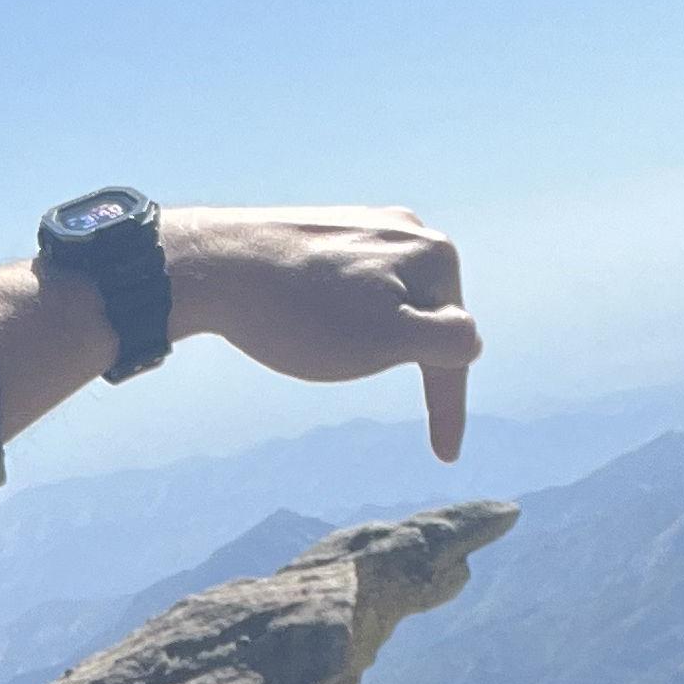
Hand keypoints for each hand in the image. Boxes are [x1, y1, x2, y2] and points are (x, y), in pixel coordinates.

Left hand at [166, 205, 484, 460]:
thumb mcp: (389, 339)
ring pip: (389, 305)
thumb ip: (447, 341)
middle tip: (349, 366)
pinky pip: (355, 288)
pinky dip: (345, 317)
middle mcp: (409, 230)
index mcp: (436, 254)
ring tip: (322, 345)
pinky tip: (309, 320)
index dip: (449, 405)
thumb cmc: (301, 314)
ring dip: (372, 338)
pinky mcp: (328, 232)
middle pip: (426, 319)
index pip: (458, 344)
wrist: (212, 267)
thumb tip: (471, 341)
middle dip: (403, 356)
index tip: (444, 457)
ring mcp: (368, 226)